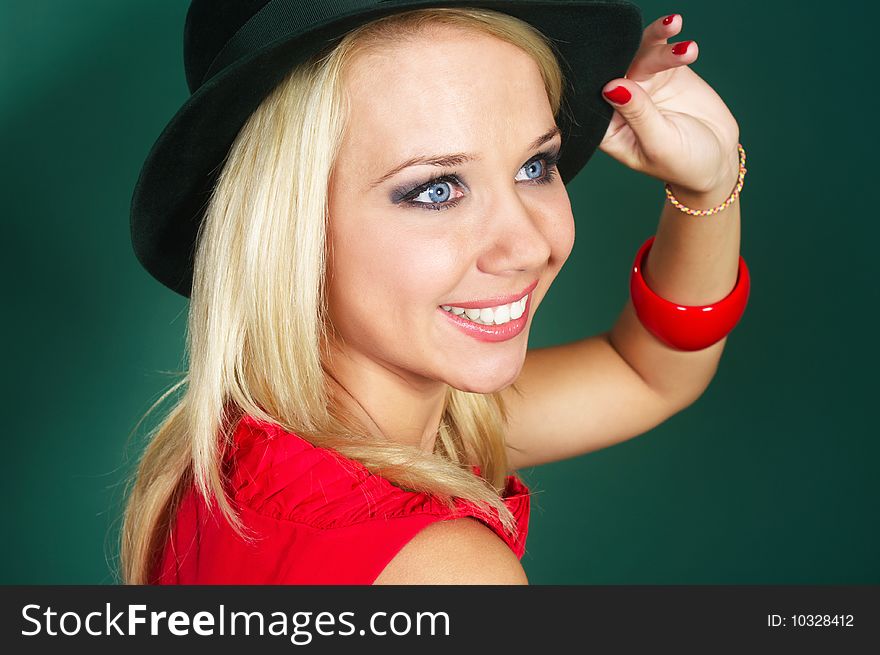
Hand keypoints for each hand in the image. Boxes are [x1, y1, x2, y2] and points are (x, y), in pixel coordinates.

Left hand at [598, 14, 740, 202]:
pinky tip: (674, 24)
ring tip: (673, 26)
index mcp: (607, 128)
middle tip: (648, 41)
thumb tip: (612, 86)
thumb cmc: (683, 163)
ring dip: (655, 38)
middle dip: (626, 50)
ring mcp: (642, 85)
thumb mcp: (659, 144)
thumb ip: (639, 115)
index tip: (610, 66)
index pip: (593, 99)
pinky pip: (662, 48)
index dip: (596, 77)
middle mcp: (619, 104)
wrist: (717, 159)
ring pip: (640, 54)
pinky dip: (667, 36)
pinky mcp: (665, 72)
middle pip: (616, 69)